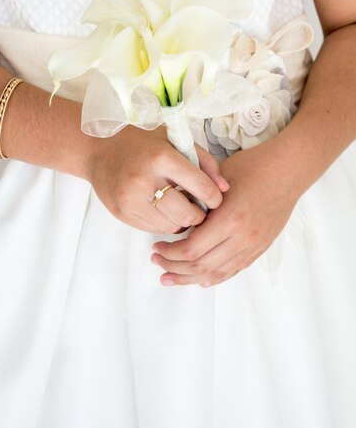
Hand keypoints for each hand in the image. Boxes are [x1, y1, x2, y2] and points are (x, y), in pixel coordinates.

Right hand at [85, 124, 228, 233]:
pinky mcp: (122, 213)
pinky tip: (162, 208)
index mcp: (162, 157)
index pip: (200, 188)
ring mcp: (131, 199)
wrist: (99, 149)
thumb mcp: (176, 141)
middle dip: (199, 215)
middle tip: (199, 208)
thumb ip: (204, 162)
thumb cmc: (143, 143)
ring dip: (181, 221)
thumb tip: (225, 189)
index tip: (215, 198)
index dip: (214, 197)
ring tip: (180, 206)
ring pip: (171, 226)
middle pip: (187, 214)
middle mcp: (144, 180)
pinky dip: (164, 222)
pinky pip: (153, 228)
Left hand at [150, 138, 299, 284]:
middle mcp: (243, 238)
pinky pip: (234, 270)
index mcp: (230, 219)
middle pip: (201, 266)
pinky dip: (215, 277)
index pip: (192, 249)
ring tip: (171, 278)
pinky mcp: (260, 248)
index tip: (156, 248)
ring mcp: (253, 246)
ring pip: (217, 273)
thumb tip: (172, 209)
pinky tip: (200, 279)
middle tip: (158, 263)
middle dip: (175, 268)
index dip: (170, 253)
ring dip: (191, 278)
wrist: (288, 170)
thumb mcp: (218, 177)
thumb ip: (196, 196)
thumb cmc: (253, 167)